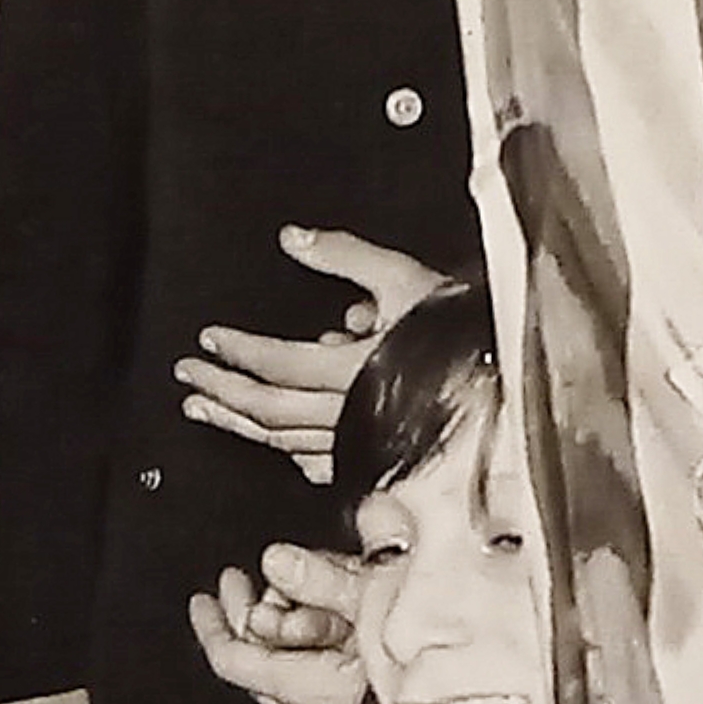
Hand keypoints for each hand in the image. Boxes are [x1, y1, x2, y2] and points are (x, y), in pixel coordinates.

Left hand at [174, 227, 453, 484]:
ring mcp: (363, 442)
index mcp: (355, 368)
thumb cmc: (462, 331)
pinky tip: (273, 448)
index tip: (208, 340)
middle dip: (222, 395)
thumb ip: (345, 257)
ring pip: (286, 442)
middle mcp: (352, 412)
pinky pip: (322, 464)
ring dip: (240, 426)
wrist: (515, 378)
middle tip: (188, 380)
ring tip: (206, 411)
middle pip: (269, 410)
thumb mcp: (404, 278)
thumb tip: (291, 239)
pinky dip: (290, 455)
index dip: (237, 352)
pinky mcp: (377, 458)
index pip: (277, 363)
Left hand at [189, 547, 368, 703]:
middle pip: (253, 672)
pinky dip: (304, 681)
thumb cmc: (435, 676)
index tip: (209, 594)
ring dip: (279, 652)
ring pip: (281, 694)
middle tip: (246, 587)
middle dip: (247, 623)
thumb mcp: (379, 612)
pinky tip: (322, 660)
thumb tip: (275, 558)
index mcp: (302, 688)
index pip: (233, 658)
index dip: (214, 623)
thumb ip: (323, 583)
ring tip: (290, 615)